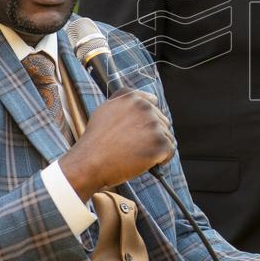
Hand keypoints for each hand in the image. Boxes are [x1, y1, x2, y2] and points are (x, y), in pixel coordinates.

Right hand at [59, 89, 175, 199]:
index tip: (138, 130)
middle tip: (133, 146)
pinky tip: (146, 163)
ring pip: (167, 136)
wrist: (89, 163)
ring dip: (156, 147)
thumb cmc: (95, 141)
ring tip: (136, 155)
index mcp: (132, 97)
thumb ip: (125, 101)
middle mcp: (145, 107)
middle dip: (152, 134)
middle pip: (162, 121)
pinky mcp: (160, 143)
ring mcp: (154, 125)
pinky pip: (170, 151)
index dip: (147, 119)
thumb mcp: (105, 110)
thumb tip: (148, 100)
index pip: (153, 103)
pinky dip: (161, 160)